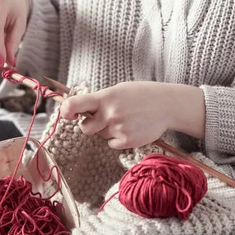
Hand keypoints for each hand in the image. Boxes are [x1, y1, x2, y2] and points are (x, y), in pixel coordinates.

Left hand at [60, 82, 205, 148]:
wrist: (167, 105)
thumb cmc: (141, 95)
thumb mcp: (119, 90)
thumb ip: (100, 100)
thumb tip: (79, 110)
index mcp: (106, 97)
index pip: (76, 104)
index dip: (67, 111)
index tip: (67, 114)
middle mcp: (110, 113)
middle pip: (85, 128)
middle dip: (91, 125)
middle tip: (105, 118)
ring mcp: (119, 128)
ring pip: (101, 136)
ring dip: (108, 131)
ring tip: (126, 120)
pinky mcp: (127, 141)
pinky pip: (111, 144)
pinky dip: (118, 139)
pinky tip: (131, 128)